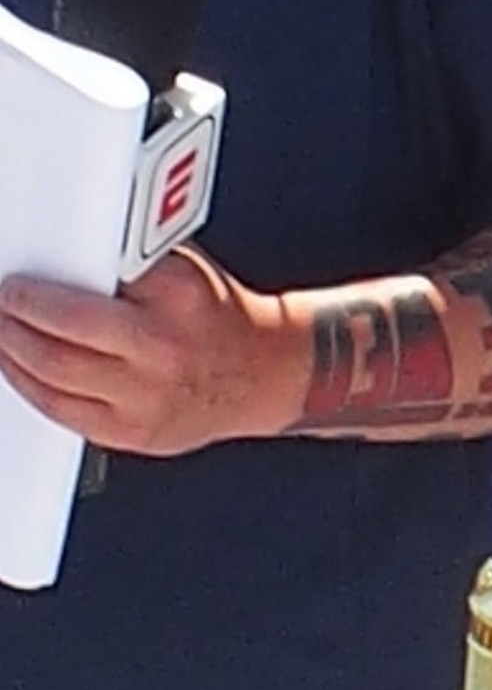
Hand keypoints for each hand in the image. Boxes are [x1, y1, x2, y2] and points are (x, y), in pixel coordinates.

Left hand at [0, 248, 308, 454]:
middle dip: (16, 317)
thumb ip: (127, 264)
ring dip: (12, 350)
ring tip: (4, 332)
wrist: (267, 375)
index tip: (17, 281)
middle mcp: (163, 348)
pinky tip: (21, 368)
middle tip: (4, 303)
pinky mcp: (134, 433)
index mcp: (178, 295)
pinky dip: (30, 386)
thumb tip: (62, 256)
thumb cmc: (219, 319)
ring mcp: (148, 397)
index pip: (89, 283)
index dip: (40, 287)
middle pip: (60, 333)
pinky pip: (62, 411)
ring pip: (52, 374)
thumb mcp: (185, 271)